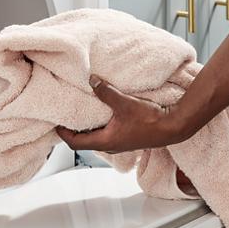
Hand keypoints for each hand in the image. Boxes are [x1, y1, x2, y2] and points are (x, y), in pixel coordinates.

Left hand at [57, 76, 180, 152]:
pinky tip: (103, 112)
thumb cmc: (150, 121)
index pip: (75, 143)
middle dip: (74, 129)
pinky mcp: (127, 138)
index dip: (63, 134)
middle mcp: (110, 146)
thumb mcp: (124, 103)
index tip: (55, 124)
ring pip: (96, 137)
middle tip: (66, 116)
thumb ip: (106, 92)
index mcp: (105, 142)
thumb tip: (92, 81)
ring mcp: (119, 143)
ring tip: (81, 112)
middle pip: (84, 141)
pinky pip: (107, 133)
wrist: (173, 127)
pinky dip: (100, 124)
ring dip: (88, 127)